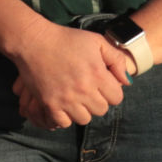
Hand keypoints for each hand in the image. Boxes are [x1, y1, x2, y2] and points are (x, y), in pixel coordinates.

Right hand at [8, 22, 134, 128]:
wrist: (34, 41)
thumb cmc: (67, 39)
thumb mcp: (96, 41)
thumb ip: (116, 59)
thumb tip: (127, 82)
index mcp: (97, 74)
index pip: (117, 98)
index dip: (111, 90)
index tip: (101, 83)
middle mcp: (83, 89)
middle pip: (101, 110)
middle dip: (98, 100)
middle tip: (88, 89)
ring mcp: (66, 99)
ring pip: (84, 119)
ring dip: (82, 110)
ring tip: (75, 97)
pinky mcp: (50, 104)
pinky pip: (64, 123)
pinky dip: (65, 117)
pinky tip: (63, 105)